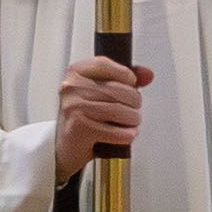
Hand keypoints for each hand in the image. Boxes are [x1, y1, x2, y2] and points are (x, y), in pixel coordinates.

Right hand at [50, 54, 149, 176]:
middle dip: (134, 102)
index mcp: (75, 73)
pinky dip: (127, 135)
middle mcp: (72, 88)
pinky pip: (116, 131)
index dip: (125, 75)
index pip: (105, 64)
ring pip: (120, 110)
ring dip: (133, 120)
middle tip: (133, 109)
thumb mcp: (98, 92)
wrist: (64, 147)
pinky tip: (126, 134)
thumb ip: (123, 79)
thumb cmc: (82, 118)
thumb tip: (147, 74)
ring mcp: (75, 107)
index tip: (131, 84)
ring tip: (131, 122)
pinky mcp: (80, 128)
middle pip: (118, 89)